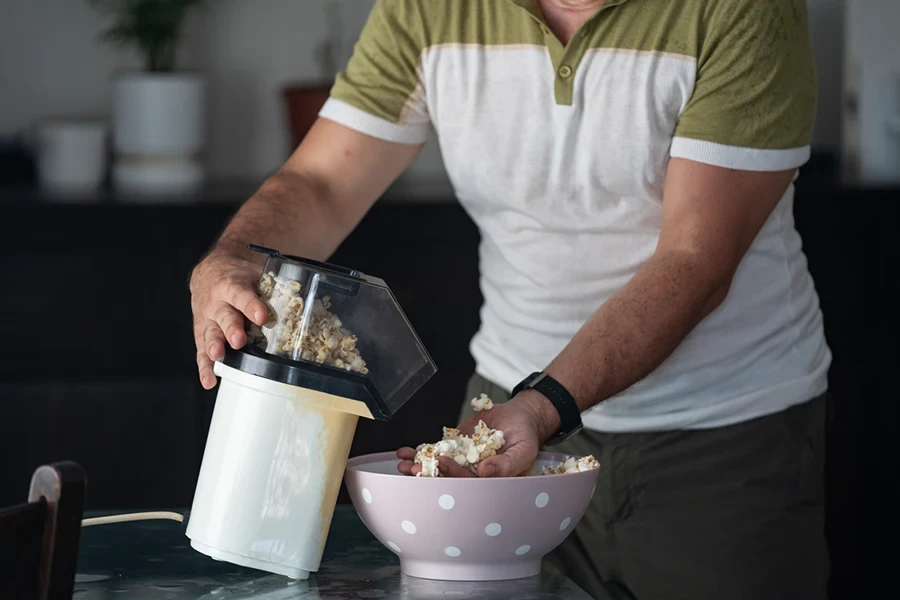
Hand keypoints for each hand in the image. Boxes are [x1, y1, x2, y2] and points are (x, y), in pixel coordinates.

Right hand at [189, 250, 268, 389]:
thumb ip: (276, 285)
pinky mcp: (202, 333)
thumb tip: (310, 299)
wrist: (210, 271)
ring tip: (219, 357)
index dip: (252, 306)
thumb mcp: (256, 272)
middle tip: (239, 341)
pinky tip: (210, 380)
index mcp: (233, 286)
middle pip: (225, 316)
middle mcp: (218, 303)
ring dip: (215, 346)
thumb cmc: (240, 276)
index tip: (262, 317)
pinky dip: (205, 367)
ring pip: (210, 333)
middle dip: (232, 329)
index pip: (242, 295)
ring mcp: (208, 319)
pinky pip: (201, 351)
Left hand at [396, 390, 560, 477]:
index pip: (467, 482)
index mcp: (489, 482)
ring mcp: (461, 460)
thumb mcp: (524, 450)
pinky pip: (435, 451)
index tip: (443, 463)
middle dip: (428, 474)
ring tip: (402, 465)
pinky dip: (419, 451)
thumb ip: (507, 464)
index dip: (454, 474)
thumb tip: (486, 472)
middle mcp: (472, 474)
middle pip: (447, 477)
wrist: (519, 417)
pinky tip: (404, 452)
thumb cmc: (526, 437)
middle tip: (411, 470)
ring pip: (436, 466)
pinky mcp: (454, 447)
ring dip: (418, 466)